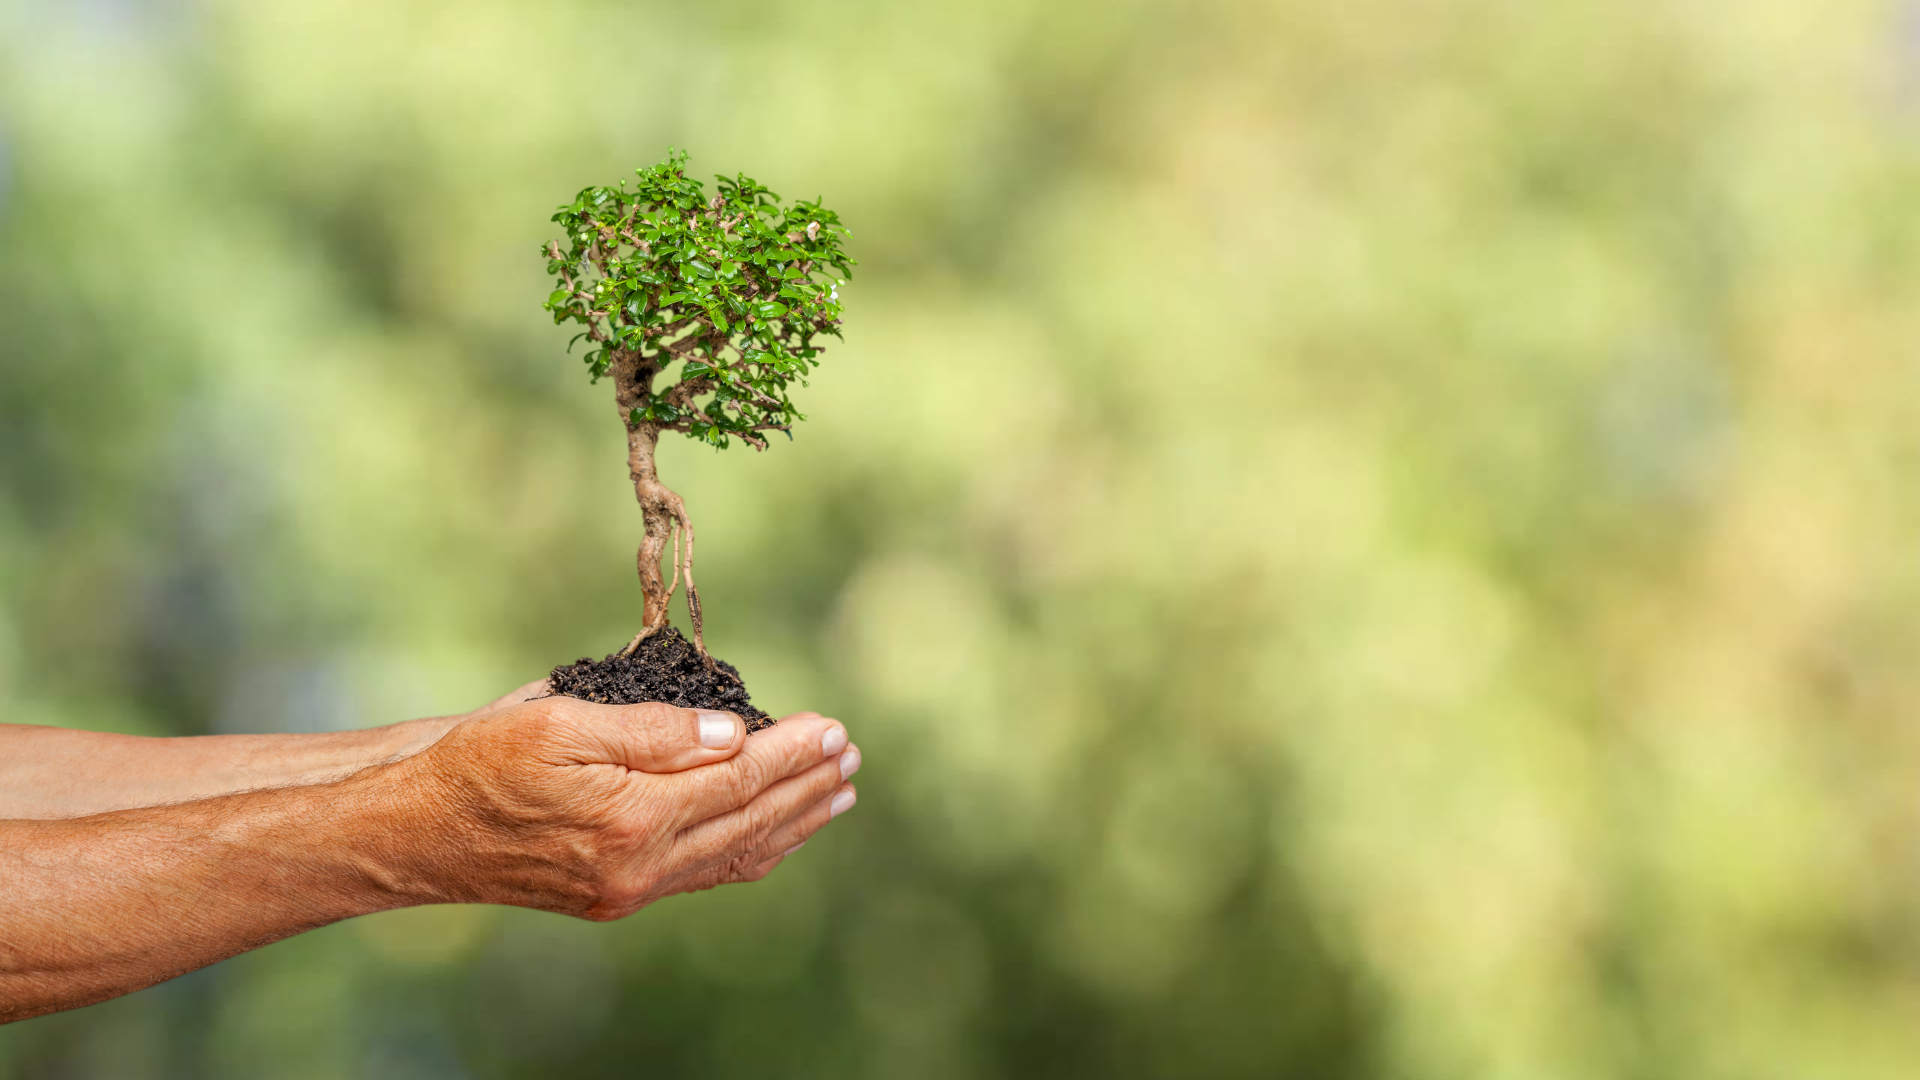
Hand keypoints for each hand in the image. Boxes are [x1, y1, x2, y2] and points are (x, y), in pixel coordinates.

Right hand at [392, 696, 859, 919]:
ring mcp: (630, 888)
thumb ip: (652, 731)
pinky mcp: (615, 896)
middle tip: (851, 756)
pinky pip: (704, 874)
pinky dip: (749, 850)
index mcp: (632, 817)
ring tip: (837, 794)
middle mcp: (640, 865)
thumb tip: (731, 734)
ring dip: (792, 823)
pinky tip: (773, 834)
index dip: (791, 753)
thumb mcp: (561, 722)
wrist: (416, 834)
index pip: (738, 780)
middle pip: (749, 822)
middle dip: (807, 787)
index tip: (833, 728)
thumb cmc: (479, 763)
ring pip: (735, 856)